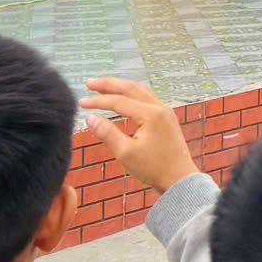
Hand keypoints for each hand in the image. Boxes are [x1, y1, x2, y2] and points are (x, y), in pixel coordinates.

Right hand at [82, 78, 197, 192]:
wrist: (180, 178)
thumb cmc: (154, 168)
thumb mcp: (126, 153)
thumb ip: (107, 133)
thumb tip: (91, 118)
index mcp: (150, 115)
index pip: (118, 101)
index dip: (98, 101)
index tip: (81, 102)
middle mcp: (159, 108)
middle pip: (130, 88)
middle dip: (109, 84)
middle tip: (89, 83)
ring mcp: (165, 111)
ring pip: (140, 91)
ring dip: (121, 87)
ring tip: (103, 87)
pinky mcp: (167, 118)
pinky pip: (147, 98)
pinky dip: (132, 94)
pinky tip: (125, 97)